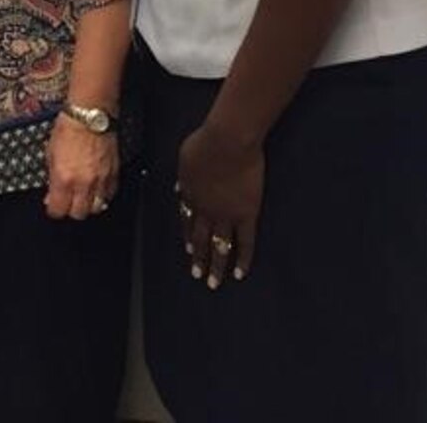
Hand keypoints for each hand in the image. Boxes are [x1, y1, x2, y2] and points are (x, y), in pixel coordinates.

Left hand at [44, 115, 119, 220]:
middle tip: (68, 201)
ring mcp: (100, 180)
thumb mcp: (50, 154)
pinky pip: (109, 195)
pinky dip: (103, 195)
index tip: (53, 206)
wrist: (90, 116)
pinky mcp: (113, 174)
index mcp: (63, 179)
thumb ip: (51, 178)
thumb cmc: (69, 129)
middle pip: (78, 214)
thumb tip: (51, 194)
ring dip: (88, 205)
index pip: (58, 210)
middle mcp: (82, 183)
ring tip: (83, 197)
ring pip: (96, 208)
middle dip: (71, 210)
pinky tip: (96, 188)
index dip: (54, 210)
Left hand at [175, 118, 263, 285]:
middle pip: (200, 238)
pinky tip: (240, 274)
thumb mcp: (185, 157)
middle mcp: (205, 210)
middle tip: (197, 275)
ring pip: (219, 246)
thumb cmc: (205, 142)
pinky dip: (243, 260)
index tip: (188, 248)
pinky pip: (245, 242)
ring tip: (214, 283)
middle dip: (198, 258)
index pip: (187, 219)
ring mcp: (225, 215)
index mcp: (190, 194)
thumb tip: (180, 188)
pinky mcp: (246, 215)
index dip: (188, 234)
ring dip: (216, 266)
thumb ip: (184, 176)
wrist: (227, 142)